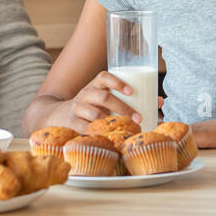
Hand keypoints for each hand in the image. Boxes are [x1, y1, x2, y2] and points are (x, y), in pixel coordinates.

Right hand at [46, 72, 164, 129]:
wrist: (55, 115)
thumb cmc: (90, 107)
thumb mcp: (104, 99)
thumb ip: (129, 100)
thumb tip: (161, 101)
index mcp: (94, 86)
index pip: (103, 77)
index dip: (117, 82)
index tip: (131, 91)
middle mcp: (85, 95)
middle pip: (103, 97)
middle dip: (122, 107)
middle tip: (138, 118)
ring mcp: (76, 108)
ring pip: (94, 113)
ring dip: (111, 122)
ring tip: (125, 129)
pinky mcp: (71, 124)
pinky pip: (83, 128)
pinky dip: (96, 133)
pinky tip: (106, 138)